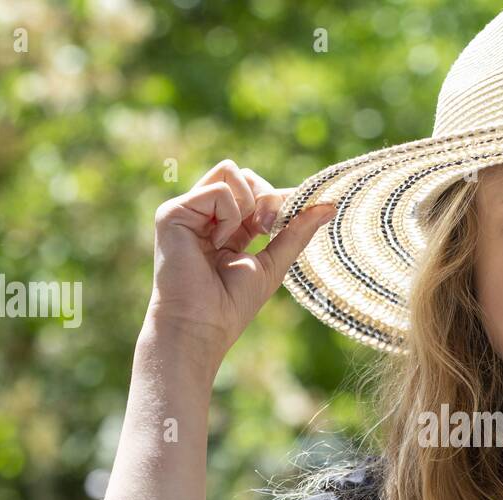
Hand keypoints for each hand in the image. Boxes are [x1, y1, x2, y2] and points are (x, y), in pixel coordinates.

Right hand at [144, 158, 335, 379]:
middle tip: (267, 228)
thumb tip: (330, 206)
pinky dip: (229, 216)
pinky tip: (218, 243)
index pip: (256, 193)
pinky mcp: (172, 212)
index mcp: (226, 228)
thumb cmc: (232, 304)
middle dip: (266, 197)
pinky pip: (218, 190)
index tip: (299, 211)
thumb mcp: (274, 263)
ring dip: (248, 204)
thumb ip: (296, 231)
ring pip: (230, 171)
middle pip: (243, 175)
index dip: (280, 198)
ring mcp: (187, 212)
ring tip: (239, 238)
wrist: (202, 325)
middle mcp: (205, 216)